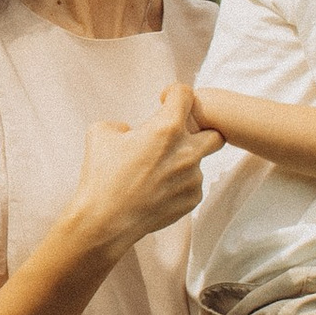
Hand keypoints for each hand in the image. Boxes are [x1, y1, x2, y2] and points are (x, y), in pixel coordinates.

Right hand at [60, 86, 221, 264]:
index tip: (166, 100)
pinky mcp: (192, 199)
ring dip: (184, 161)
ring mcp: (193, 177)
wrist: (105, 221)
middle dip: (201, 131)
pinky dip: (179, 184)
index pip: (185, 95)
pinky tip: (158, 190)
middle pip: (215, 133)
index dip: (175, 94)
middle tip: (179, 137)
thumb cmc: (101, 176)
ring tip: (157, 172)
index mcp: (166, 129)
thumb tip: (131, 132)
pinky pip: (193, 185)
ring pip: (200, 162)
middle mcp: (187, 151)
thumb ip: (122, 125)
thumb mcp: (100, 133)